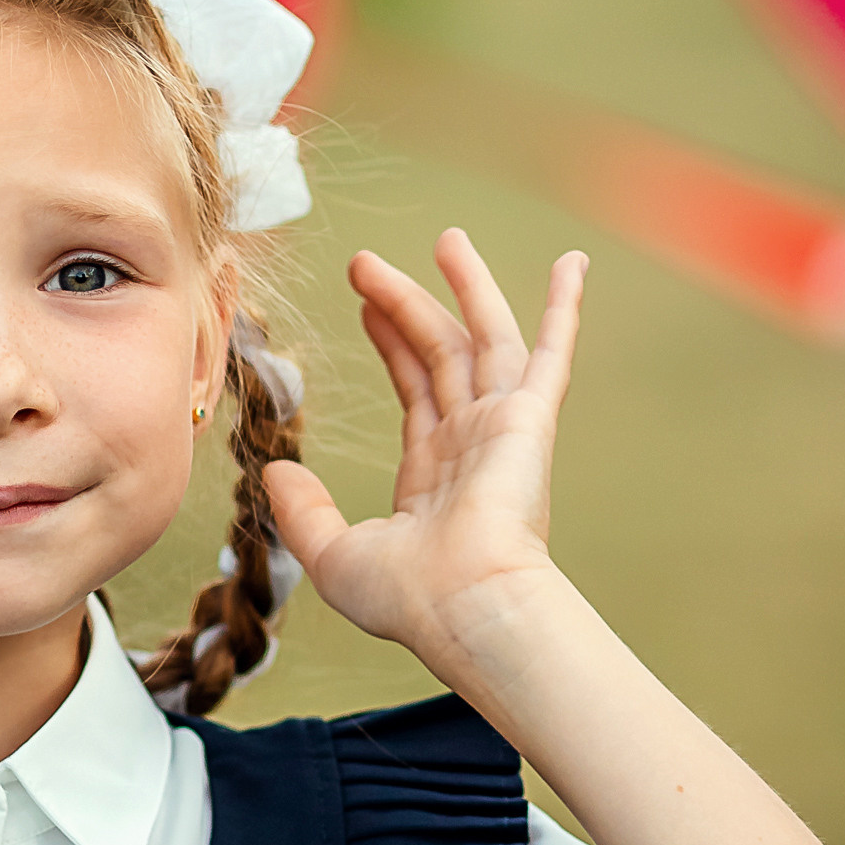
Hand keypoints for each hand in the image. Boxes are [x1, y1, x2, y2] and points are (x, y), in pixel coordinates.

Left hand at [265, 230, 587, 663]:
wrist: (465, 607)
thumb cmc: (408, 599)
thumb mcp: (333, 554)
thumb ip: (304, 511)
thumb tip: (273, 472)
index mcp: (435, 473)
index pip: (414, 390)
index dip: (390, 342)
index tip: (367, 304)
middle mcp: (473, 444)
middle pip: (441, 353)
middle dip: (407, 303)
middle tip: (368, 262)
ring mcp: (505, 428)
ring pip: (484, 338)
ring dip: (468, 286)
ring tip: (448, 237)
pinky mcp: (530, 419)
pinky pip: (551, 352)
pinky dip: (563, 308)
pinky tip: (571, 265)